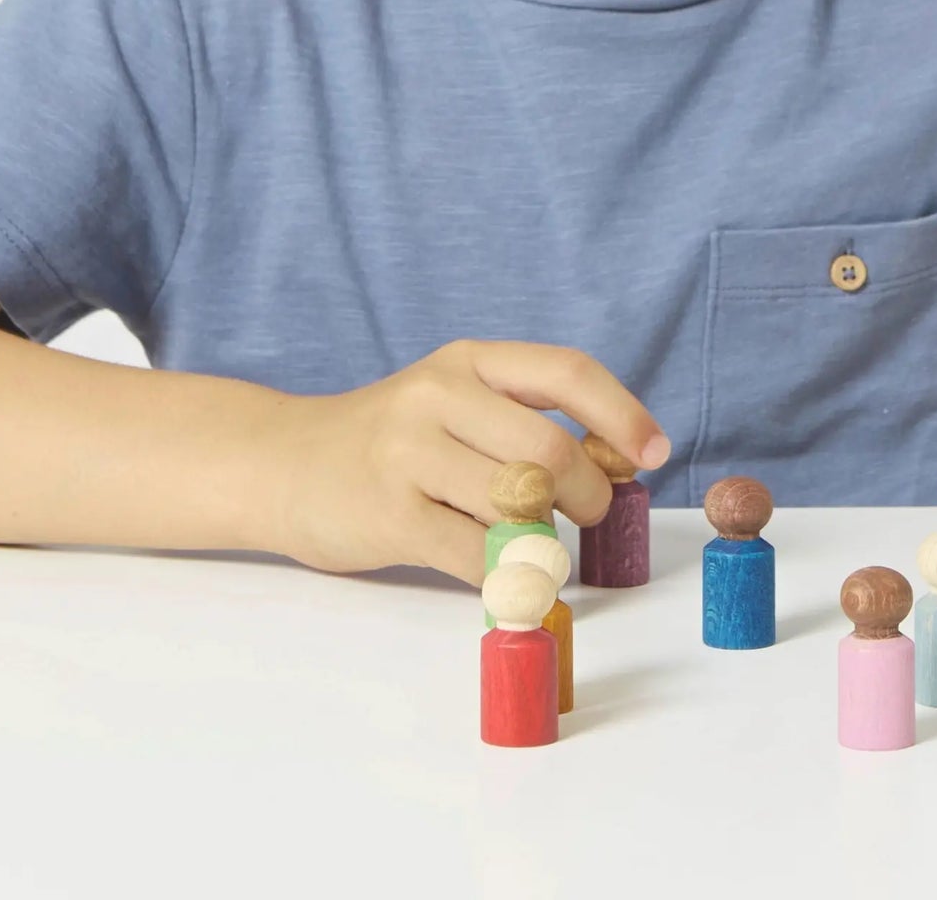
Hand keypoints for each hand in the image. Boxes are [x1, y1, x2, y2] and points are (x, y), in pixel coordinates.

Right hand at [262, 339, 670, 586]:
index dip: (622, 414)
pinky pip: (479, 556)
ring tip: (531, 542)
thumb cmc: (390, 440)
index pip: (567, 371)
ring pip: (519, 507)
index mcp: (468, 361)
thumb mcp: (453, 403)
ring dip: (545, 539)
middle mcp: (438, 395)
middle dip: (588, 496)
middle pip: (551, 452)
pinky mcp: (390, 515)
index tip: (653, 454)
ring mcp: (408, 454)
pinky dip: (506, 576)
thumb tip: (617, 466)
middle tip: (584, 516)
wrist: (282, 463)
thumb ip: (523, 422)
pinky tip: (497, 571)